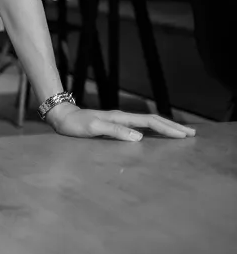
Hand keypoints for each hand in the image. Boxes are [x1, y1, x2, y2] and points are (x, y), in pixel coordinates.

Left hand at [46, 103, 196, 140]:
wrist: (61, 116)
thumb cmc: (75, 124)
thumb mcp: (93, 128)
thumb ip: (114, 131)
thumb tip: (139, 137)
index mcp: (120, 118)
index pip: (150, 122)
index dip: (168, 129)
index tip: (184, 135)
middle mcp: (122, 117)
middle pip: (153, 120)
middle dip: (173, 127)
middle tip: (192, 134)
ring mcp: (119, 120)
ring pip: (148, 122)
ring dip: (165, 127)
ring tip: (180, 133)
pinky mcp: (115, 124)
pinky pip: (140, 126)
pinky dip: (153, 129)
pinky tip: (156, 134)